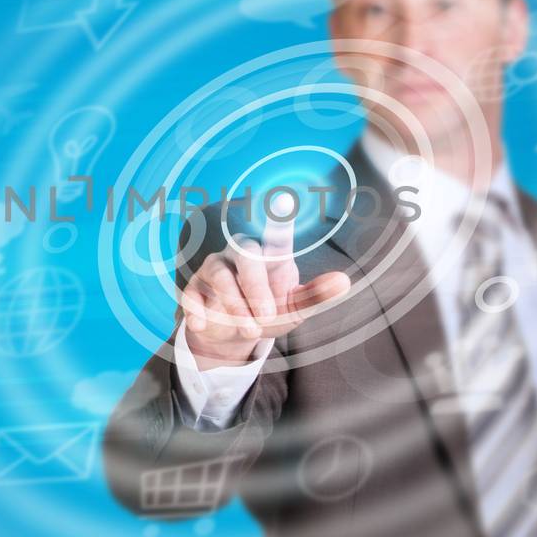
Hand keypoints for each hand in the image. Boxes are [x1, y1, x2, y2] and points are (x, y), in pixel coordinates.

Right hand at [179, 195, 351, 366]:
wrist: (232, 336)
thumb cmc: (268, 313)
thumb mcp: (295, 309)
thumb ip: (315, 295)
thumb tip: (345, 282)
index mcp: (271, 257)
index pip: (276, 236)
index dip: (279, 219)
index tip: (284, 200)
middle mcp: (241, 255)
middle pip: (246, 256)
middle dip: (256, 288)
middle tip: (267, 318)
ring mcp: (215, 268)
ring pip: (220, 275)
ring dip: (235, 305)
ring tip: (249, 330)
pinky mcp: (194, 287)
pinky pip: (192, 293)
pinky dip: (198, 310)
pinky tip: (204, 325)